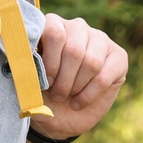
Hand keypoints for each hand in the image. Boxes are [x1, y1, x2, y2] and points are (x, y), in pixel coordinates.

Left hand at [28, 13, 127, 139]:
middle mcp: (76, 27)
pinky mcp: (118, 56)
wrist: (63, 116)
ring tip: (68, 97)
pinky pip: (104, 76)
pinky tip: (79, 102)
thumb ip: (26, 79)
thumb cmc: (44, 97)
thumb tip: (24, 77)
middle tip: (57, 94)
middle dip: (64, 80)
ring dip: (76, 87)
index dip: (50, 61)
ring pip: (91, 62)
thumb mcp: (30, 89)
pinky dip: (89, 95)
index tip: (45, 82)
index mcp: (52, 26)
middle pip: (74, 50)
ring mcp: (99, 39)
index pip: (53, 31)